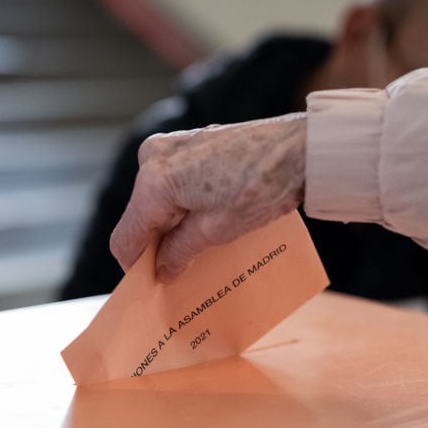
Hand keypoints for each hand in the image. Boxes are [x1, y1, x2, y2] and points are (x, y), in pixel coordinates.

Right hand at [110, 113, 306, 282]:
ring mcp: (170, 145)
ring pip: (156, 200)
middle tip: (181, 271)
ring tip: (200, 248)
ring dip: (172, 226)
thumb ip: (180, 252)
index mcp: (155, 181)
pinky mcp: (187, 142)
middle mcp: (153, 157)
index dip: (138, 266)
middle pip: (140, 217)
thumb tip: (162, 269)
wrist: (300, 147)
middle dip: (157, 245)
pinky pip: (172, 182)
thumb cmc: (263, 184)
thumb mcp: (217, 230)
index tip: (154, 285)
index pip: (126, 237)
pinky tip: (206, 221)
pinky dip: (182, 205)